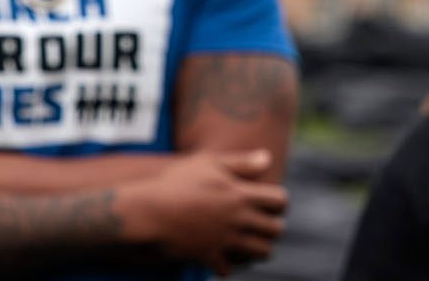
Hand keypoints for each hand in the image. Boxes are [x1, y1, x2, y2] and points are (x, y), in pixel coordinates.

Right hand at [120, 149, 287, 274]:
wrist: (147, 211)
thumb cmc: (177, 183)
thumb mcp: (208, 163)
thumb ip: (241, 162)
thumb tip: (267, 159)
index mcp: (242, 195)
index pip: (281, 201)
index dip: (279, 201)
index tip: (270, 202)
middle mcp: (239, 219)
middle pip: (277, 230)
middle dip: (273, 226)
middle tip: (262, 224)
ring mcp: (225, 240)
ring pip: (262, 253)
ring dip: (259, 248)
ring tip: (249, 241)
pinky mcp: (209, 257)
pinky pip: (230, 270)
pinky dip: (228, 265)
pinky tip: (221, 256)